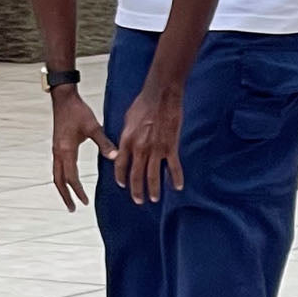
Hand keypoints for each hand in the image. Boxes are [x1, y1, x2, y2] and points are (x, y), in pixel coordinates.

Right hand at [50, 88, 116, 210]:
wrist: (64, 98)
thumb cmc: (78, 111)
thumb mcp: (93, 127)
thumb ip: (104, 143)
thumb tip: (115, 157)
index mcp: (66, 150)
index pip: (71, 177)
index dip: (78, 191)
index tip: (85, 202)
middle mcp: (58, 152)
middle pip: (58, 180)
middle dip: (65, 195)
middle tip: (72, 209)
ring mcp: (56, 149)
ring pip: (56, 174)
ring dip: (62, 188)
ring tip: (69, 199)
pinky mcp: (57, 145)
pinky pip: (57, 167)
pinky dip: (61, 177)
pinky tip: (68, 180)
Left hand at [114, 84, 184, 203]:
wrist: (160, 96)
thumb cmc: (143, 104)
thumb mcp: (127, 120)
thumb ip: (125, 136)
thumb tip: (123, 146)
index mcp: (126, 141)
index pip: (120, 165)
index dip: (121, 177)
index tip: (122, 185)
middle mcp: (139, 148)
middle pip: (136, 175)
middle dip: (136, 190)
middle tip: (138, 200)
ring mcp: (155, 149)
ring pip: (153, 175)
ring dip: (153, 189)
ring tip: (153, 199)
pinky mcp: (170, 147)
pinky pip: (173, 167)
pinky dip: (175, 178)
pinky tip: (177, 187)